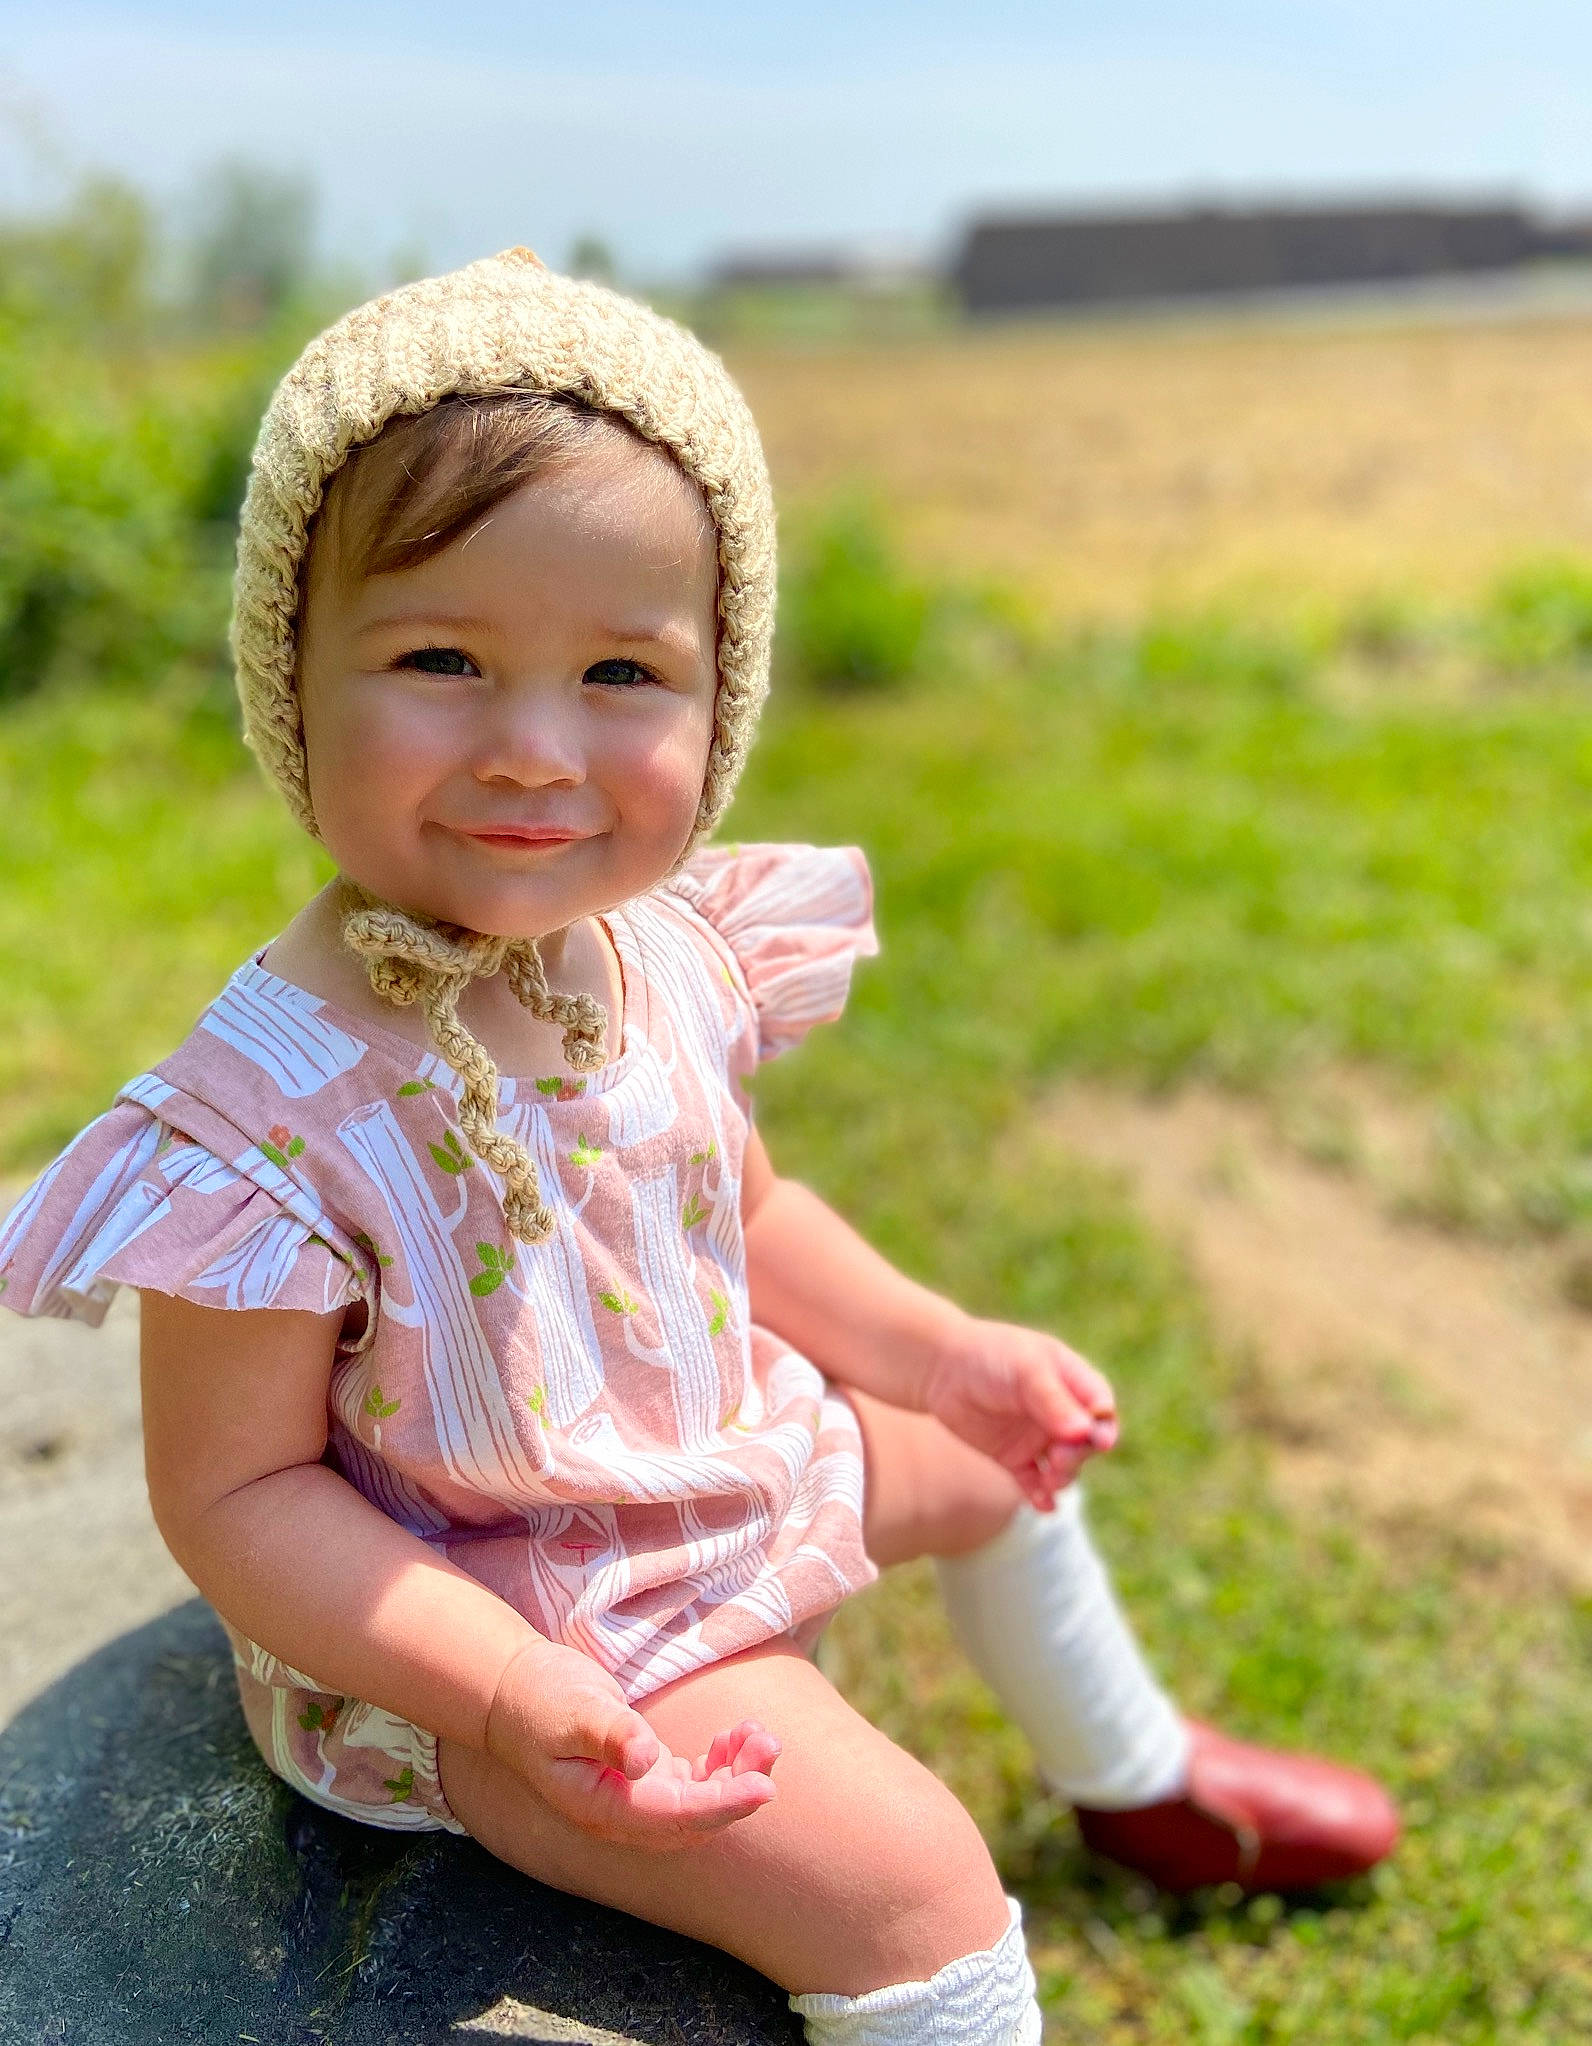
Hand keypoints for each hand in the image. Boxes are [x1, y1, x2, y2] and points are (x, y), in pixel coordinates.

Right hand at [485, 1638, 779, 1849]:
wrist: (515, 1695)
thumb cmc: (542, 1699)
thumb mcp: (574, 1709)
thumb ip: (610, 1734)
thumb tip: (648, 1761)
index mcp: (603, 1808)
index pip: (676, 1818)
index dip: (724, 1805)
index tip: (765, 1787)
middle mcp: (623, 1814)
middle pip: (696, 1821)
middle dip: (740, 1789)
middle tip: (770, 1743)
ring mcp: (636, 1798)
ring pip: (700, 1804)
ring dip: (737, 1776)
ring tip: (762, 1736)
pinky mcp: (645, 1776)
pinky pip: (694, 1785)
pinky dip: (722, 1765)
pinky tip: (736, 1736)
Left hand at [922, 1314, 1117, 1509]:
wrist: (940, 1367)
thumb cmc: (988, 1355)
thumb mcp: (1024, 1370)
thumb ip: (1053, 1401)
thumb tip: (1084, 1432)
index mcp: (1071, 1381)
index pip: (1100, 1409)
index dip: (1104, 1426)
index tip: (1101, 1443)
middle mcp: (1060, 1412)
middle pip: (1086, 1443)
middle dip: (1080, 1454)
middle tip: (1060, 1458)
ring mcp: (1037, 1436)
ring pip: (1064, 1467)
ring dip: (1063, 1477)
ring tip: (1049, 1481)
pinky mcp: (1014, 1457)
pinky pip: (1034, 1483)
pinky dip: (1042, 1497)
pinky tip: (1044, 1507)